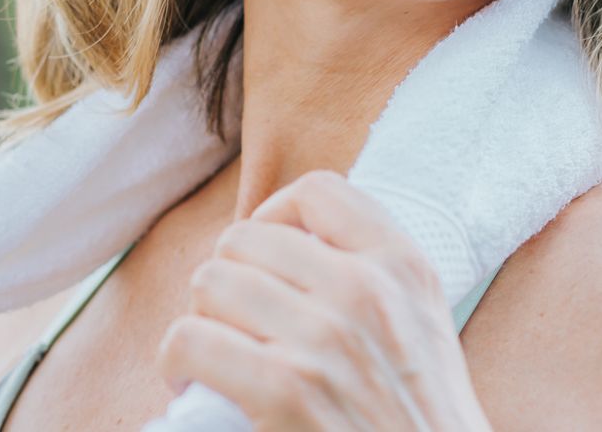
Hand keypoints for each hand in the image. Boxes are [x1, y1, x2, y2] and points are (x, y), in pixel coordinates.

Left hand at [156, 170, 493, 430]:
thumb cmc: (420, 420)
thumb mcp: (424, 325)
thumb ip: (377, 275)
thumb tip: (295, 240)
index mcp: (404, 268)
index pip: (318, 191)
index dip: (275, 216)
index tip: (266, 258)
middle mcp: (366, 292)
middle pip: (246, 238)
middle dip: (228, 278)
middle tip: (234, 321)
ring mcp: (325, 340)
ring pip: (211, 282)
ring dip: (201, 320)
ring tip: (215, 352)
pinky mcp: (285, 392)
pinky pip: (190, 340)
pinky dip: (178, 362)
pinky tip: (194, 383)